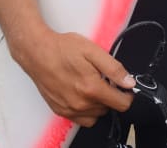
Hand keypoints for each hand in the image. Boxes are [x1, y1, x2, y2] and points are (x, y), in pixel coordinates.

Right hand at [11, 28, 135, 126]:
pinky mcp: (61, 111)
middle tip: (103, 79)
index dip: (127, 94)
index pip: (122, 104)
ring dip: (99, 103)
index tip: (125, 86)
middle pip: (109, 109)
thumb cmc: (62, 49)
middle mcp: (80, 103)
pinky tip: (82, 93)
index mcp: (91, 88)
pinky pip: (82, 118)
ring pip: (96, 115)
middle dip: (111, 95)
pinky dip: (86, 109)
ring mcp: (69, 109)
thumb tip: (129, 82)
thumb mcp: (93, 51)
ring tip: (91, 84)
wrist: (37, 53)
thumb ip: (114, 69)